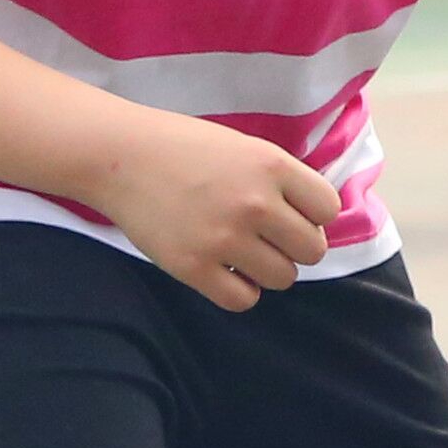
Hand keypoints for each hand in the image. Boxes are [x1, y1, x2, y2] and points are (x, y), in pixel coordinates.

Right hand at [91, 112, 340, 310]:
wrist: (119, 156)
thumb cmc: (183, 148)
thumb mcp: (244, 146)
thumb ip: (280, 179)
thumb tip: (314, 219)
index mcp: (271, 166)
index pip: (328, 209)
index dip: (313, 215)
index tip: (290, 214)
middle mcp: (254, 203)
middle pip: (312, 250)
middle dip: (294, 247)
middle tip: (267, 238)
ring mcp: (224, 238)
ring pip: (282, 278)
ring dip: (268, 270)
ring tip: (243, 253)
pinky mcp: (193, 267)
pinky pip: (243, 300)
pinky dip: (240, 291)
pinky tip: (224, 271)